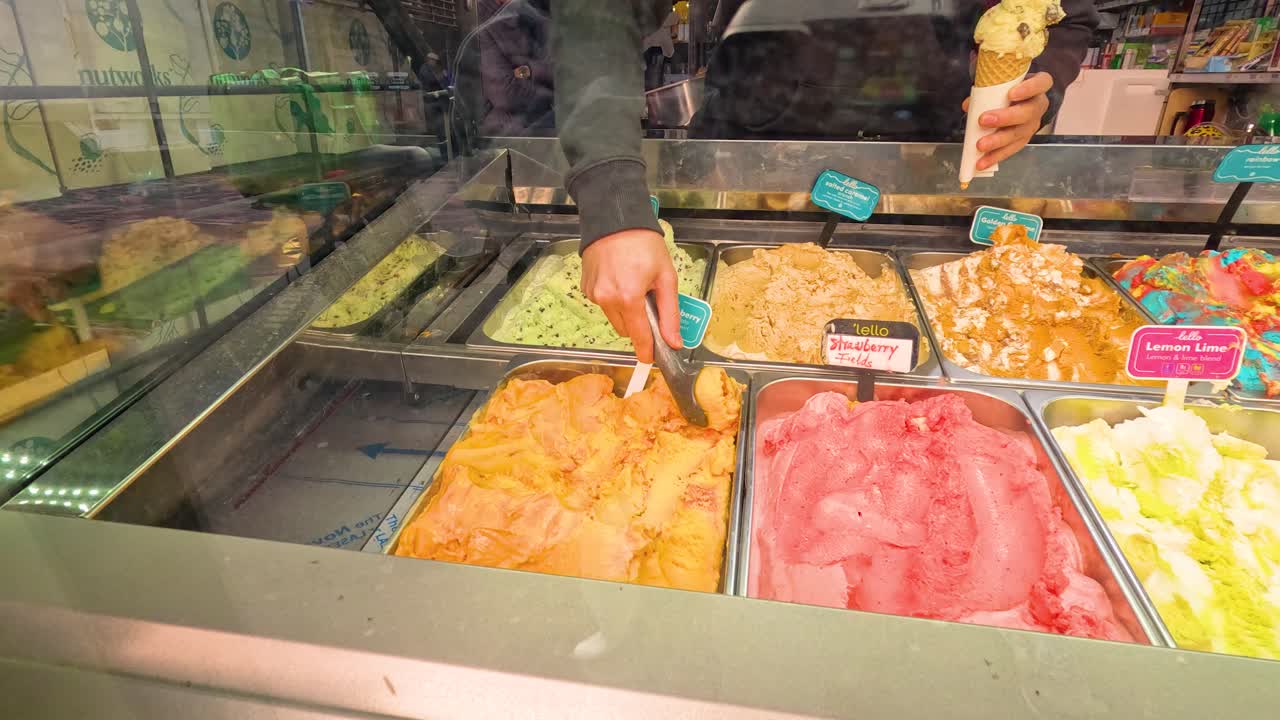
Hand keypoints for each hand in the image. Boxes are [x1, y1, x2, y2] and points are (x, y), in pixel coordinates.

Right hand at [581, 229, 680, 363]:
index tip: (651, 358)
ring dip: (626, 313)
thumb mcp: (666, 277)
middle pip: (626, 330)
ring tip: (634, 287)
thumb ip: (670, 313)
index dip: (646, 350)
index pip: (639, 336)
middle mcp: (607, 299)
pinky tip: (620, 280)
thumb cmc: (644, 244)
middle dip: (639, 325)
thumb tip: (674, 342)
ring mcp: (593, 294)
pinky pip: (603, 305)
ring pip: (614, 319)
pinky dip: (613, 300)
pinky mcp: (586, 288)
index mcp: (628, 298)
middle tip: (649, 304)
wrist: (615, 220)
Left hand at [962, 71, 1052, 170]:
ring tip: (980, 145)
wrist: (1016, 99)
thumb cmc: (1008, 87)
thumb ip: (986, 90)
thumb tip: (968, 105)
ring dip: (998, 141)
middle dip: (1005, 118)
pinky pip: (1010, 149)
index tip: (1011, 94)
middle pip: (1027, 113)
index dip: (1028, 89)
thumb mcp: (1000, 83)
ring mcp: (1032, 125)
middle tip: (983, 120)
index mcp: (1039, 85)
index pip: (1041, 83)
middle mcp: (1038, 106)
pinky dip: (995, 156)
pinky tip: (981, 162)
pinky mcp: (1023, 140)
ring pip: (1019, 134)